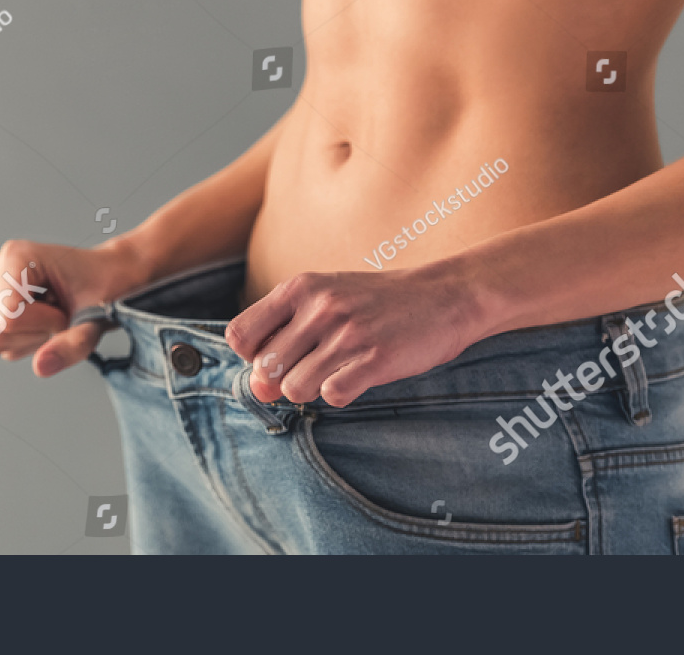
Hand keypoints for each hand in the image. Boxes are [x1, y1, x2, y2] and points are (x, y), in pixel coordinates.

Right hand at [0, 237, 146, 376]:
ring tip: (55, 314)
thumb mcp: (97, 320)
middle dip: (35, 333)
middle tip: (64, 313)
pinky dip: (25, 340)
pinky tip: (45, 320)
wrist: (113, 278)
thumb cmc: (108, 289)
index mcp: (17, 257)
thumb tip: (40, 368)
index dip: (43, 326)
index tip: (68, 310)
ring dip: (30, 338)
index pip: (8, 318)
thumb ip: (70, 346)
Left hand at [224, 265, 483, 407]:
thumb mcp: (326, 298)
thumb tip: (258, 388)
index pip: (240, 336)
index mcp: (300, 287)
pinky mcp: (375, 358)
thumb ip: (286, 335)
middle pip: (267, 370)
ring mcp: (348, 333)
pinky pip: (333, 396)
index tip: (277, 358)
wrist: (443, 296)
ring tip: (337, 371)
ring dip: (312, 389)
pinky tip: (359, 376)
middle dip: (283, 380)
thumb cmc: (376, 302)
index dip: (252, 357)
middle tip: (315, 367)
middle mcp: (320, 307)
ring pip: (295, 388)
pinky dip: (342, 394)